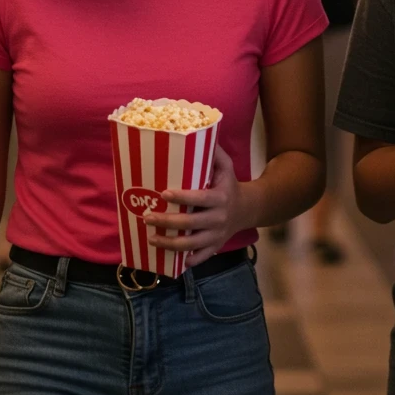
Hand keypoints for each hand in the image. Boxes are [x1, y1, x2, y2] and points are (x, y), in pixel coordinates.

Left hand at [141, 144, 246, 268]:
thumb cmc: (229, 184)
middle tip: (147, 217)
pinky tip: (171, 260)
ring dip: (169, 244)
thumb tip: (196, 133)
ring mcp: (217, 235)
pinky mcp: (215, 246)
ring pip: (191, 244)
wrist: (248, 209)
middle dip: (167, 222)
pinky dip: (186, 261)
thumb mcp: (226, 166)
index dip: (182, 197)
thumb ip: (213, 152)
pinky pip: (200, 257)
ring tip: (151, 238)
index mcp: (221, 197)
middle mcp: (219, 218)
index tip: (164, 193)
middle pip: (191, 225)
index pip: (200, 199)